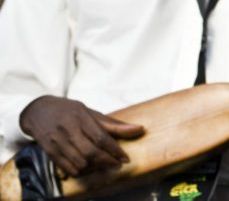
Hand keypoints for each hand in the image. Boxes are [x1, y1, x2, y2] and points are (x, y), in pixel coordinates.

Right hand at [19, 96, 143, 176]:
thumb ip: (112, 124)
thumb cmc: (68, 110)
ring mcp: (57, 141)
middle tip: (117, 164)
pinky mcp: (49, 151)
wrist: (38, 110)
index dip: (115, 150)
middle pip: (90, 151)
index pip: (101, 137)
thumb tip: (139, 129)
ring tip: (104, 165)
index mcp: (81, 117)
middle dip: (107, 161)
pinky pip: (66, 167)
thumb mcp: (90, 111)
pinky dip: (79, 171)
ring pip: (79, 161)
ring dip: (94, 167)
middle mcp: (68, 129)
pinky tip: (88, 168)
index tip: (125, 158)